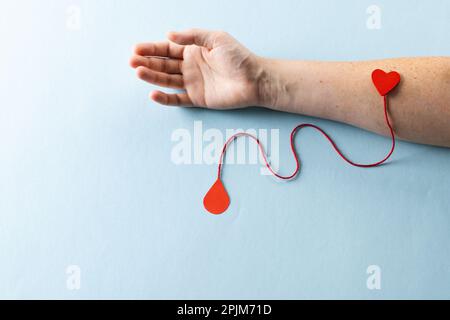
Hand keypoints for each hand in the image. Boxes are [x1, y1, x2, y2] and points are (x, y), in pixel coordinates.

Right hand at [130, 29, 263, 108]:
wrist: (254, 79)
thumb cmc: (238, 57)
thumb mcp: (216, 38)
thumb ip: (192, 36)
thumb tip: (169, 35)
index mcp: (193, 51)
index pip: (167, 49)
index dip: (151, 49)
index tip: (136, 48)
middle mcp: (189, 67)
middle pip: (163, 64)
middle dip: (147, 61)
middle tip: (132, 61)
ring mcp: (192, 83)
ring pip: (167, 80)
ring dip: (152, 77)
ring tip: (138, 72)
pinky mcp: (197, 98)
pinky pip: (177, 99)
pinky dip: (165, 98)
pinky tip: (153, 94)